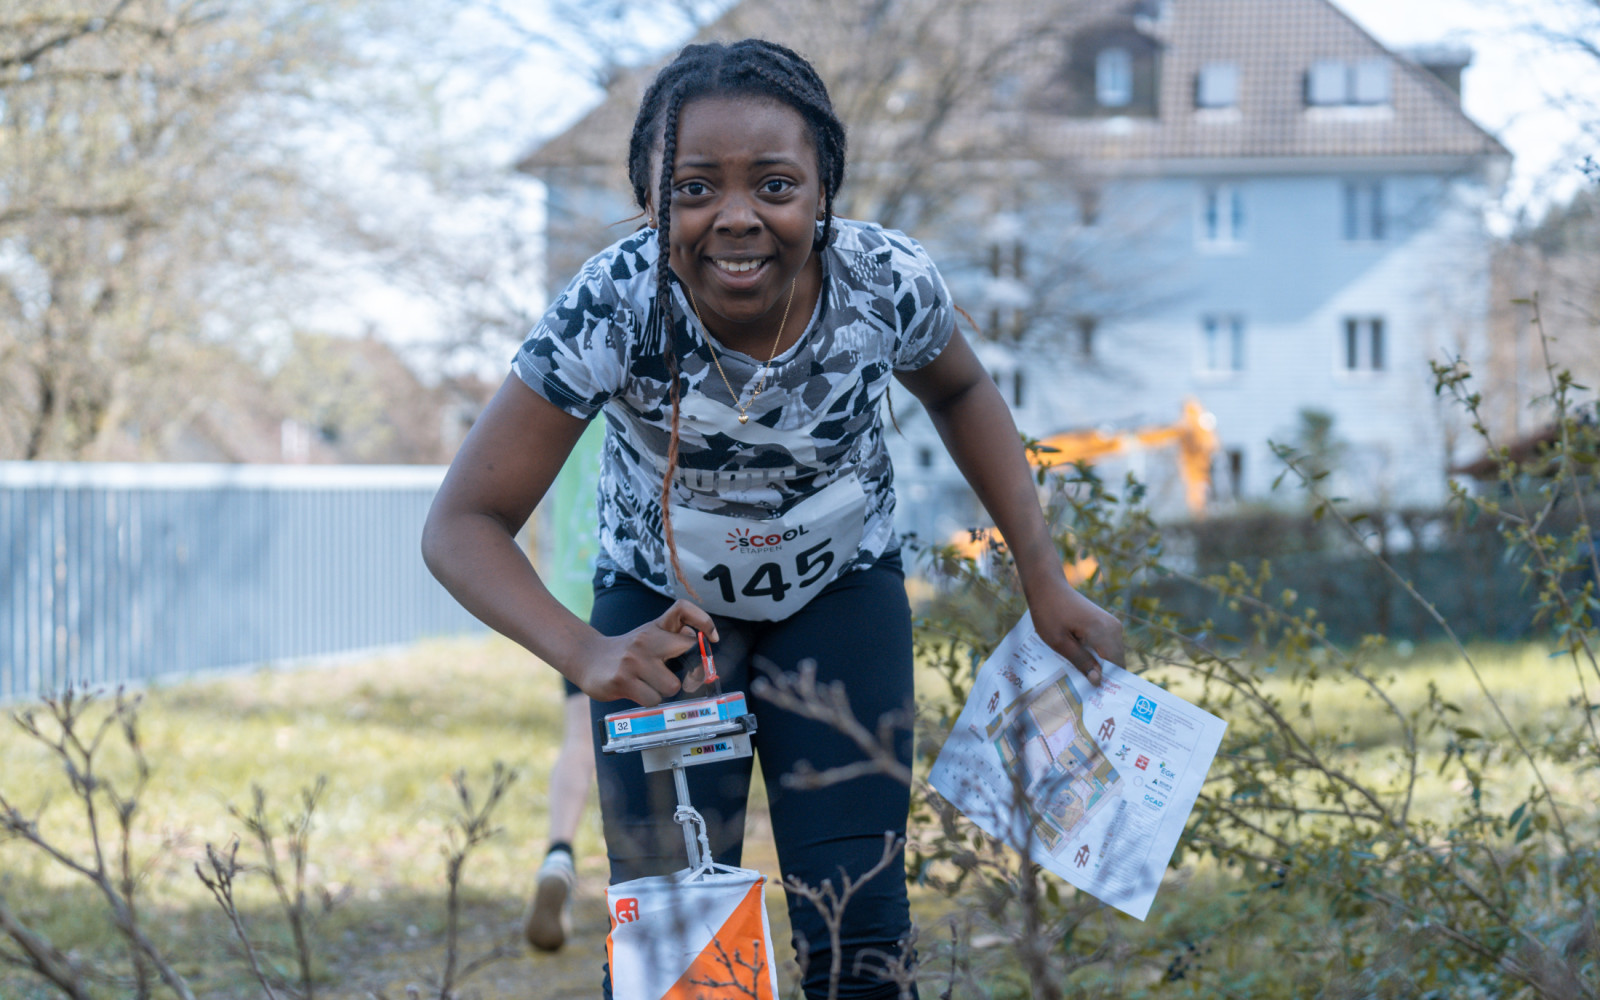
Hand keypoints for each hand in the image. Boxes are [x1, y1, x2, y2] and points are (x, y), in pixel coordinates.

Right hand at [572, 600, 718, 705]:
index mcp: (655, 627)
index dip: (703, 621)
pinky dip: (649, 701)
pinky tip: (637, 692)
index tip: (712, 638)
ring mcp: (633, 660)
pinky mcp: (622, 680)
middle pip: (686, 648)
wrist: (588, 659)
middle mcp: (646, 639)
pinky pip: (653, 700)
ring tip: (649, 685)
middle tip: (679, 675)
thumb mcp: (649, 637)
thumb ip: (673, 638)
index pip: (682, 609)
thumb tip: (702, 647)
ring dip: (664, 691)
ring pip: (672, 685)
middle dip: (689, 668)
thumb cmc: (627, 652)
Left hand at [1028, 579, 1123, 685]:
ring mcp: (1112, 625)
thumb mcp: (1059, 642)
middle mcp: (1114, 628)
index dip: (1110, 684)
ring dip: (1100, 667)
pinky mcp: (1106, 624)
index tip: (1099, 700)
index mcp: (1104, 632)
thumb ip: (1080, 661)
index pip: (1116, 666)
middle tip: (1087, 693)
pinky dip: (1097, 656)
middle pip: (1116, 662)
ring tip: (1082, 680)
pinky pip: (1107, 646)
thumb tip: (1098, 681)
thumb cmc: (1049, 612)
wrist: (1048, 587)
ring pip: (1112, 655)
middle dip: (1104, 677)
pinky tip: (1082, 663)